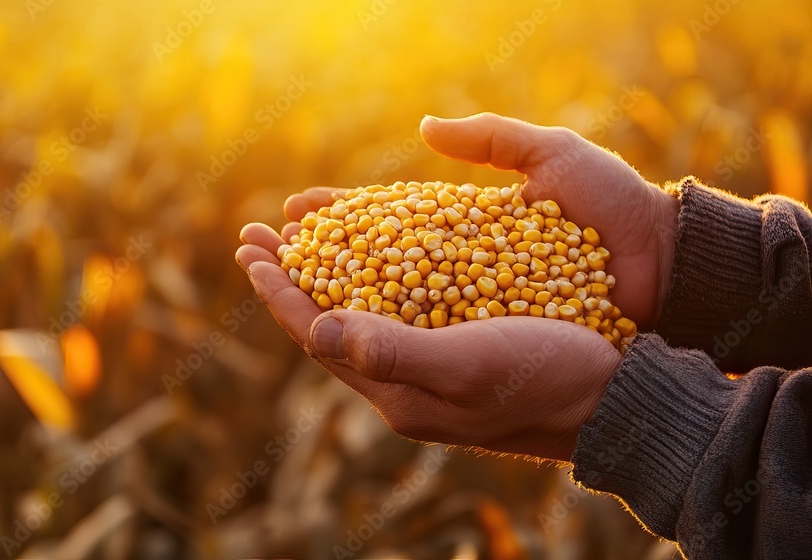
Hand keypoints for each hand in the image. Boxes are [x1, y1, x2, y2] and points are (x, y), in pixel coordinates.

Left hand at [235, 114, 676, 461]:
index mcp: (397, 392)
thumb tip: (317, 330)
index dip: (279, 291)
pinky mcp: (458, 347)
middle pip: (328, 323)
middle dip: (290, 278)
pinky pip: (398, 308)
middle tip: (256, 236)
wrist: (614, 396)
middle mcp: (406, 383)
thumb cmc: (546, 376)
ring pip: (360, 314)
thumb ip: (393, 353)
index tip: (249, 247)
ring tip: (300, 236)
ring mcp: (431, 367)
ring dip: (325, 273)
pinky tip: (372, 253)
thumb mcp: (467, 364)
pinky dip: (372, 275)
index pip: (317, 335)